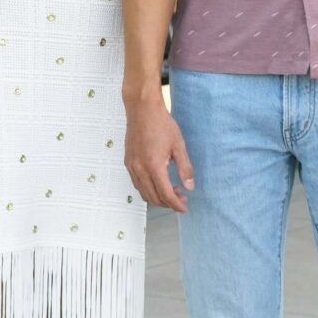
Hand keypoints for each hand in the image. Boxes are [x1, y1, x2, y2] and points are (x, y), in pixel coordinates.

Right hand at [123, 95, 193, 210]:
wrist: (142, 109)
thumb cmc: (161, 124)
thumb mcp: (178, 145)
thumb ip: (185, 168)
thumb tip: (189, 187)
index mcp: (154, 166)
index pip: (166, 194)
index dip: (176, 205)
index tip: (185, 208)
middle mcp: (140, 169)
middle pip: (153, 198)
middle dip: (168, 203)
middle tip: (182, 198)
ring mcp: (132, 166)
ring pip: (143, 193)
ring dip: (158, 198)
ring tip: (172, 191)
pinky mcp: (128, 162)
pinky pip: (137, 184)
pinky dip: (148, 190)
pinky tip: (158, 183)